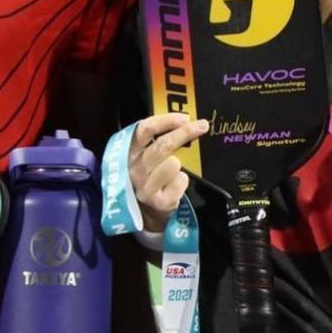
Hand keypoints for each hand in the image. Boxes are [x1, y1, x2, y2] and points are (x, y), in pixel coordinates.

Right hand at [127, 114, 208, 231]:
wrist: (144, 214)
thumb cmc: (148, 178)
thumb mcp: (143, 158)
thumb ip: (155, 140)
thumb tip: (183, 121)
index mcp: (129, 152)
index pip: (144, 130)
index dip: (165, 121)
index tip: (184, 118)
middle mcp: (134, 169)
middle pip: (162, 145)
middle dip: (185, 133)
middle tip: (202, 125)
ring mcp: (145, 187)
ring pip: (173, 164)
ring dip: (179, 165)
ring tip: (173, 172)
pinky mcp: (159, 202)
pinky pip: (181, 181)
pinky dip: (182, 181)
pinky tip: (174, 187)